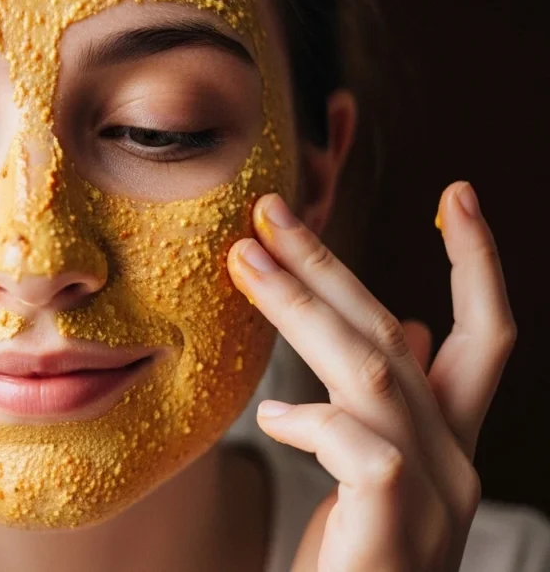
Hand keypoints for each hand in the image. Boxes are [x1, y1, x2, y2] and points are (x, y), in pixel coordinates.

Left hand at [227, 182, 514, 570]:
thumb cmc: (352, 559)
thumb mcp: (373, 476)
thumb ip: (392, 409)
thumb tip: (413, 333)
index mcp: (448, 443)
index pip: (486, 338)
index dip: (478, 264)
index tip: (456, 194)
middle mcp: (455, 463)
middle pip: (401, 335)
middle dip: (333, 264)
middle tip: (270, 210)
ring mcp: (434, 498)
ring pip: (373, 369)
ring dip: (301, 307)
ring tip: (242, 261)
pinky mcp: (396, 528)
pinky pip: (359, 447)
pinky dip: (312, 422)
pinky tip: (273, 422)